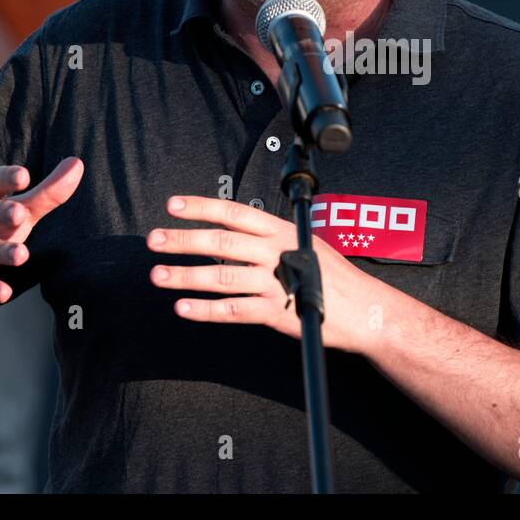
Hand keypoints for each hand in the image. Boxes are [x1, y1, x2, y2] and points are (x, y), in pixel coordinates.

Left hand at [147, 196, 392, 354]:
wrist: (365, 311)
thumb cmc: (336, 278)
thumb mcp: (306, 243)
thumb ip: (272, 238)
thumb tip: (235, 232)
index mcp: (282, 230)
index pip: (235, 212)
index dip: (202, 207)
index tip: (174, 206)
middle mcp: (277, 252)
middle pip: (221, 241)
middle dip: (183, 240)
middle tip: (155, 240)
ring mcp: (276, 282)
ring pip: (222, 275)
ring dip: (186, 276)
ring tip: (159, 275)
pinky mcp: (277, 313)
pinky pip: (234, 310)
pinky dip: (206, 310)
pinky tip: (185, 308)